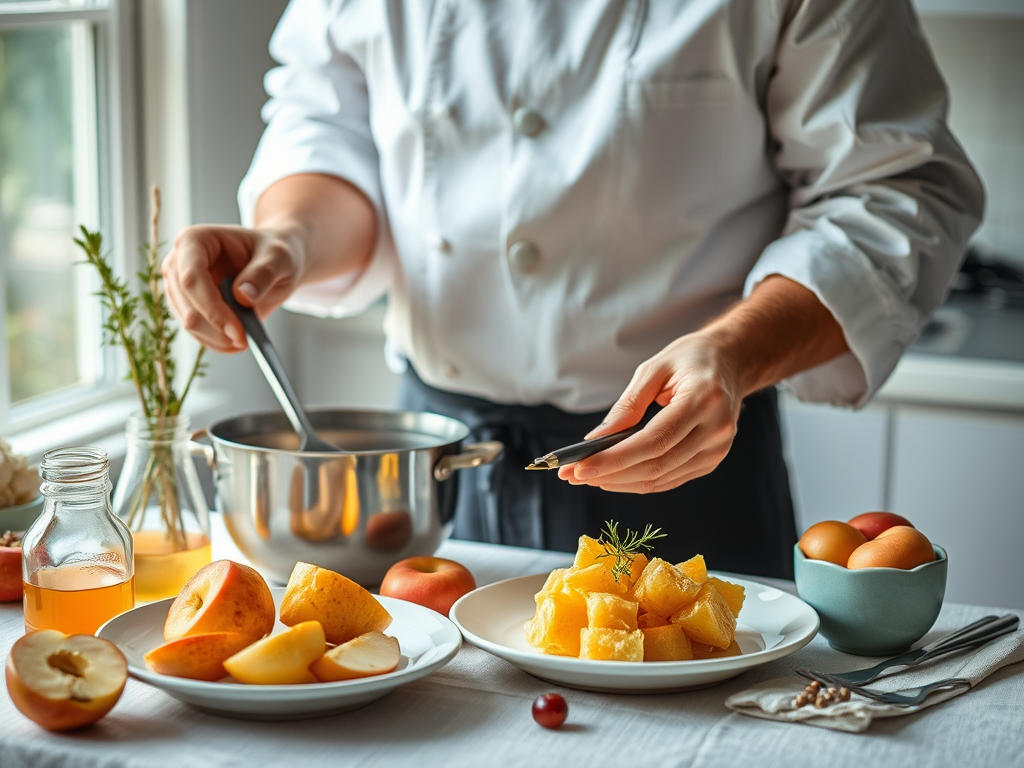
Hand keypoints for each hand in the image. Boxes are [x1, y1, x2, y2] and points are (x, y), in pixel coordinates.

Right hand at [162, 225, 302, 352]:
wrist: (273, 264)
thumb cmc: (274, 254)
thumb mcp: (279, 258)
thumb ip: (263, 273)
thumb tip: (243, 296)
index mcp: (195, 240)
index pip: (191, 278)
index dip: (212, 307)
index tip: (237, 330)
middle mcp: (178, 262)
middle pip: (186, 305)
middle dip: (216, 328)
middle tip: (245, 341)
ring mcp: (179, 287)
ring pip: (189, 322)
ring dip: (217, 338)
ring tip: (245, 340)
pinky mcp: (187, 308)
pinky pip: (197, 332)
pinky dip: (217, 342)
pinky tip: (237, 342)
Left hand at [557, 333, 743, 493]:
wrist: (730, 362)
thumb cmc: (690, 359)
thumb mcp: (654, 368)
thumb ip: (627, 405)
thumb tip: (597, 439)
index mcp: (703, 399)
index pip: (654, 441)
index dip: (615, 459)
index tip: (581, 468)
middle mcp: (716, 429)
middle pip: (656, 465)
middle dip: (609, 474)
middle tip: (572, 475)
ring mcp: (718, 449)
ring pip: (661, 478)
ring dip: (620, 482)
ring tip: (586, 477)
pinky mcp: (712, 460)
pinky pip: (670, 479)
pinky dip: (639, 481)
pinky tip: (614, 476)